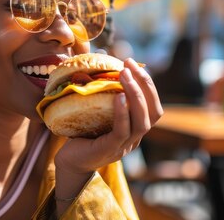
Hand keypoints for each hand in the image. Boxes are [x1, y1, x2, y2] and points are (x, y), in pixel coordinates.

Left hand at [52, 58, 162, 202]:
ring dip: (135, 96)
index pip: (153, 106)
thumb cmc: (83, 133)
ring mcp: (124, 146)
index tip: (134, 64)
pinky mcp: (109, 150)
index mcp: (135, 128)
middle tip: (130, 65)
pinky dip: (123, 113)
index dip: (148, 85)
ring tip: (124, 75)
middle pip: (153, 112)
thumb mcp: (98, 112)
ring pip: (142, 122)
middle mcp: (135, 138)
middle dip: (145, 85)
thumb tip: (101, 60)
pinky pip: (122, 131)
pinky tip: (117, 97)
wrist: (70, 161)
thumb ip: (105, 95)